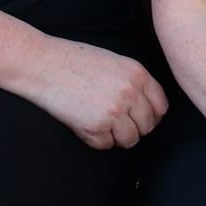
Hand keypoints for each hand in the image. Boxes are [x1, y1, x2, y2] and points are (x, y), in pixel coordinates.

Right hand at [17, 36, 168, 149]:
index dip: (152, 115)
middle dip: (135, 128)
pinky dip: (97, 139)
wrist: (44, 64)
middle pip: (148, 126)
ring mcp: (114, 110)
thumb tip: (147, 105)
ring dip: (117, 137)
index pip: (161, 105)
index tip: (141, 117)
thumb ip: (134, 81)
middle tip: (117, 123)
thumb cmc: (76, 60)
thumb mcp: (115, 62)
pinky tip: (85, 123)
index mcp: (138, 73)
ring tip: (102, 124)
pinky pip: (106, 145)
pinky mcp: (96, 126)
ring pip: (130, 139)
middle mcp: (130, 93)